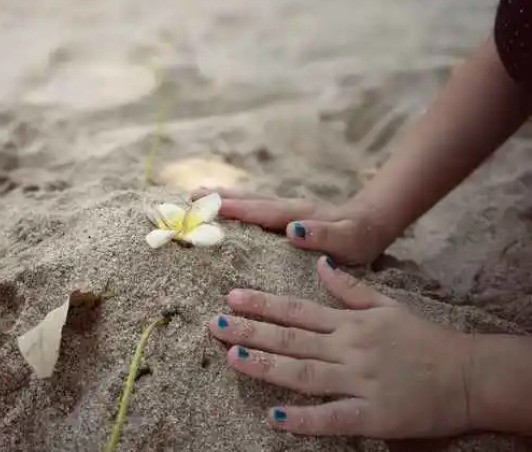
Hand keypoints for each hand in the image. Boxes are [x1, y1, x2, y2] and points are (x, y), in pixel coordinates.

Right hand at [191, 188, 391, 264]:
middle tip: (187, 195)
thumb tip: (293, 228)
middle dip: (218, 198)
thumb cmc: (360, 237)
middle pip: (247, 200)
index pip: (257, 211)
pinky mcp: (285, 216)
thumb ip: (322, 235)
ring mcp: (284, 210)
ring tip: (197, 194)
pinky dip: (236, 205)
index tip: (203, 205)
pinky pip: (254, 208)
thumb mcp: (348, 240)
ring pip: (249, 201)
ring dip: (223, 198)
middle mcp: (286, 208)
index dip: (231, 209)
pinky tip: (225, 208)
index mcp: (295, 214)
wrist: (373, 224)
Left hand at [208, 256, 473, 437]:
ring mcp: (360, 381)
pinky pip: (333, 417)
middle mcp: (350, 348)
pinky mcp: (372, 415)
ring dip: (265, 365)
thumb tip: (321, 265)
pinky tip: (274, 417)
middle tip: (215, 324)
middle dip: (251, 330)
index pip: (298, 310)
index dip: (263, 303)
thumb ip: (349, 289)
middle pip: (292, 338)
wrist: (468, 376)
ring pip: (304, 372)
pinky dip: (304, 419)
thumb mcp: (387, 306)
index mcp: (351, 324)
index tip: (231, 297)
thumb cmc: (424, 341)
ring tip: (232, 357)